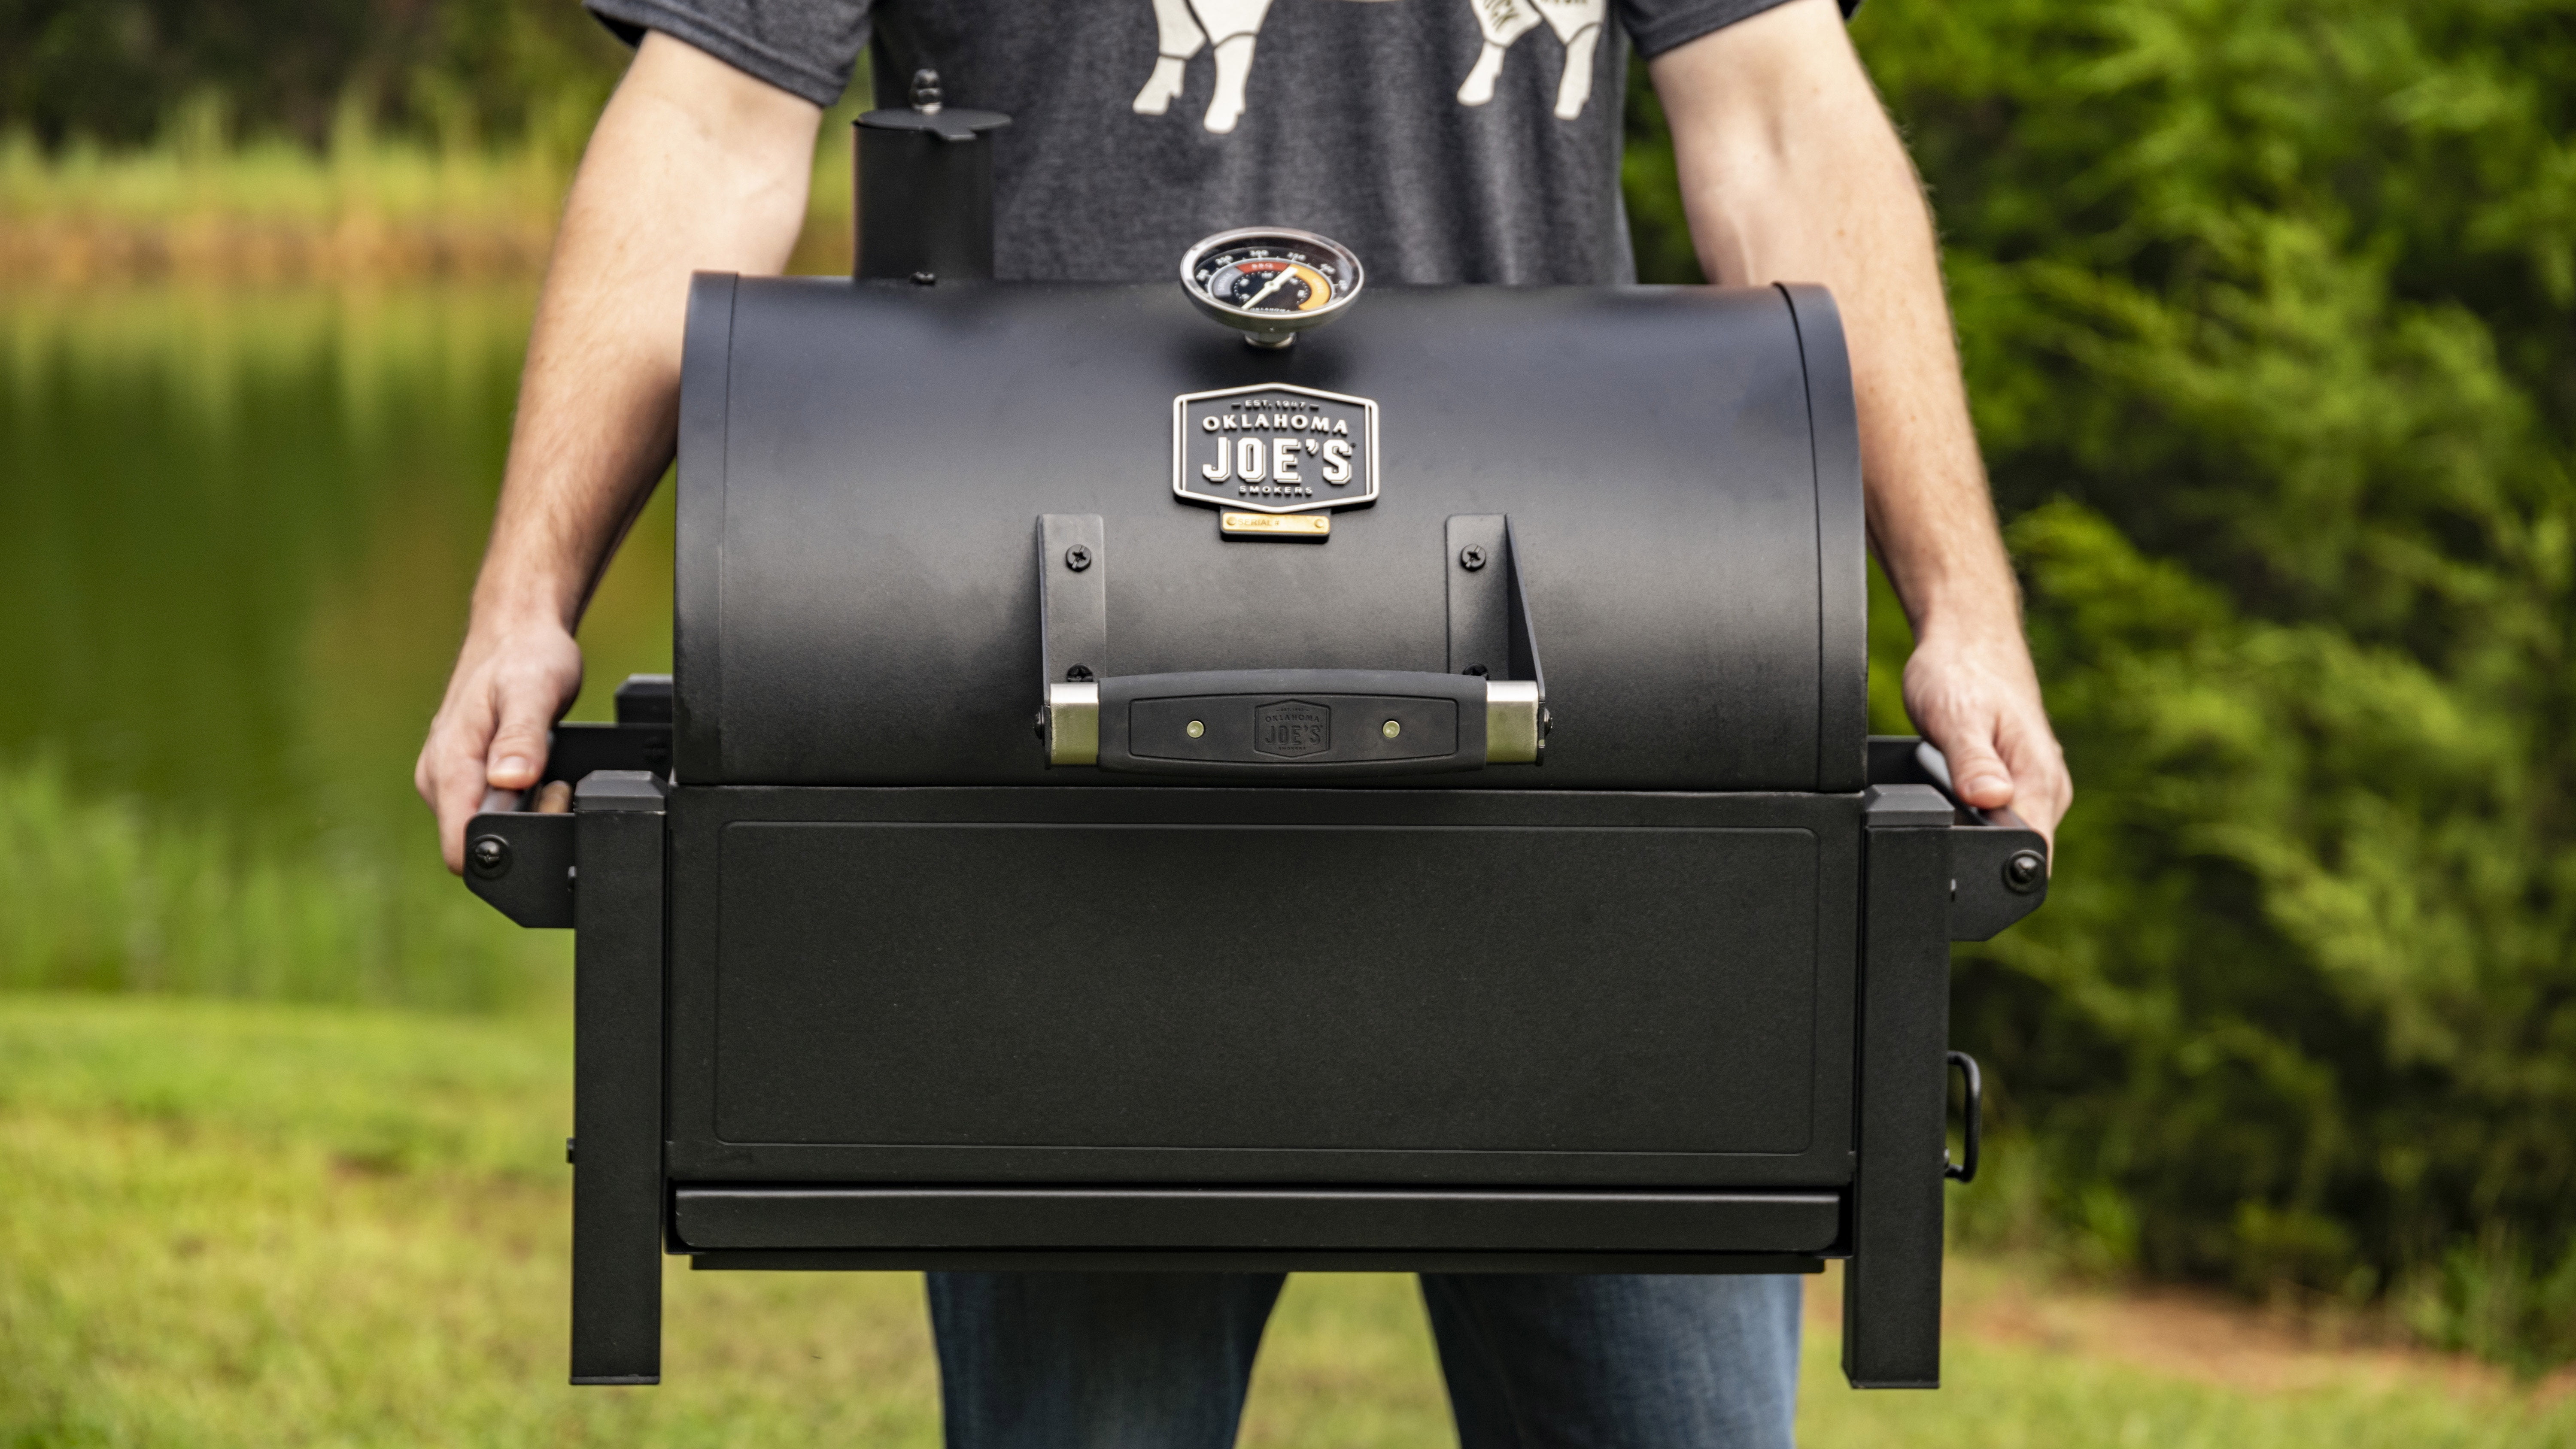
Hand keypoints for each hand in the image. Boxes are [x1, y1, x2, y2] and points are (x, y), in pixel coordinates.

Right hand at [415, 617, 584, 872]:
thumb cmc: (526, 656)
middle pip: (473, 842)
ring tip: (548, 774)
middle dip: (522, 831)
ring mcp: (447, 777)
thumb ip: (522, 739)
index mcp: (447, 765)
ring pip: (483, 828)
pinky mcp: (463, 775)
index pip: (458, 846)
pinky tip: (538, 775)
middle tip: (555, 785)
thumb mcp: (534, 692)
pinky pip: (488, 810)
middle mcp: (438, 777)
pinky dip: (519, 803)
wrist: (517, 633)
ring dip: (523, 816)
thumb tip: (510, 781)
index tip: (542, 805)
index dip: (507, 845)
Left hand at [1901, 624, 2071, 852]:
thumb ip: (1972, 763)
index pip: (2033, 851)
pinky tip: (1960, 791)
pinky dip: (1979, 811)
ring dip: (1980, 828)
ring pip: (2012, 831)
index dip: (1996, 869)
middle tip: (1945, 815)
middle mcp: (2049, 787)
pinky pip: (2006, 812)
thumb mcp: (1956, 718)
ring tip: (1952, 794)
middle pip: (2021, 850)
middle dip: (1981, 851)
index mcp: (2041, 779)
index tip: (1961, 865)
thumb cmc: (1960, 671)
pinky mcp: (2023, 779)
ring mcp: (2038, 784)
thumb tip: (1989, 801)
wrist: (1967, 638)